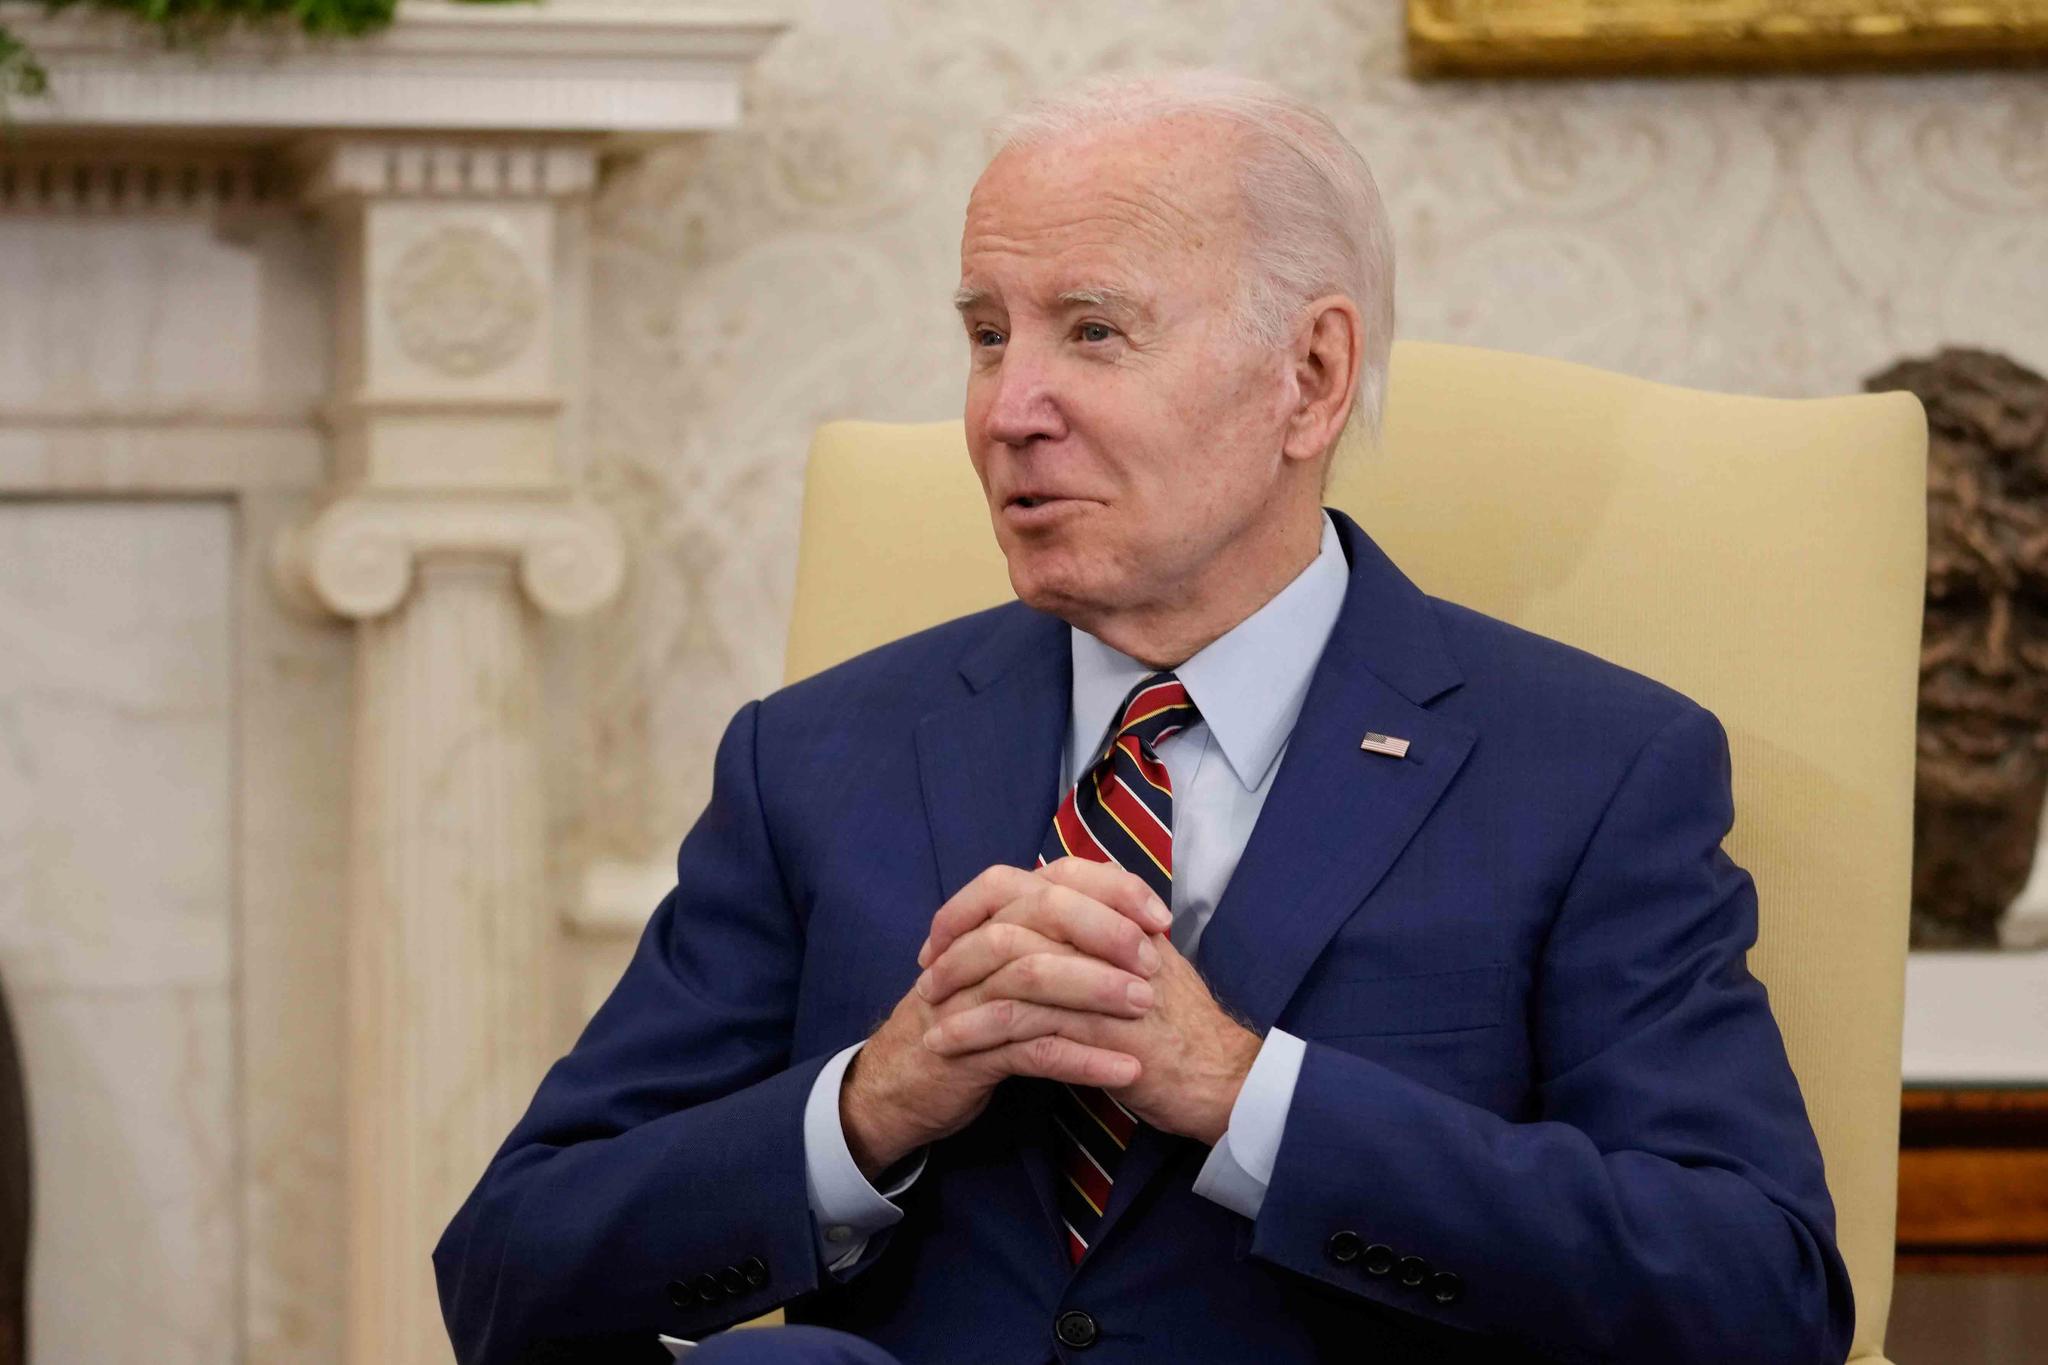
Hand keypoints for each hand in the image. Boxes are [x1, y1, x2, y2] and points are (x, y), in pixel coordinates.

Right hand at [839, 861, 1173, 1179]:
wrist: (898, 1085)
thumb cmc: (970, 1022)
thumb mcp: (1005, 970)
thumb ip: (1052, 939)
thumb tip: (1130, 920)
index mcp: (992, 920)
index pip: (1053, 878)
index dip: (1110, 889)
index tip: (1159, 915)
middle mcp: (975, 948)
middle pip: (1041, 915)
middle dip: (1104, 932)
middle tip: (1153, 962)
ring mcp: (966, 998)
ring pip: (1033, 978)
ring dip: (1096, 990)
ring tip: (1146, 1008)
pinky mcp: (967, 1053)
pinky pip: (1030, 1049)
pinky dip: (1082, 1058)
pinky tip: (1125, 1070)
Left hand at [922, 915, 1261, 1146]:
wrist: (1218, 1075)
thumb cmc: (1174, 1023)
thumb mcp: (1137, 959)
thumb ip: (1096, 930)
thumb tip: (1038, 911)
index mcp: (1114, 907)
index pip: (1031, 880)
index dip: (977, 903)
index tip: (944, 935)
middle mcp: (1106, 930)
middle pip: (1013, 912)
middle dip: (958, 943)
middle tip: (927, 974)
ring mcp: (1103, 975)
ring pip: (1011, 964)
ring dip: (960, 989)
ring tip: (928, 1014)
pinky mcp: (1098, 1025)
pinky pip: (1021, 1019)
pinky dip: (976, 1030)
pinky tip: (948, 1045)